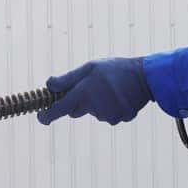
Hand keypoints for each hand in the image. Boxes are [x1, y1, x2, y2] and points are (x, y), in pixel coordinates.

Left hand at [37, 57, 151, 124]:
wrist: (146, 77)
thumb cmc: (115, 70)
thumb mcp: (89, 68)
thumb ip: (68, 79)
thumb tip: (49, 85)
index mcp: (83, 94)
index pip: (59, 109)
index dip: (47, 115)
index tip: (41, 117)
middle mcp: (93, 108)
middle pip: (76, 110)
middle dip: (79, 102)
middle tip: (92, 86)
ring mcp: (107, 116)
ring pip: (94, 112)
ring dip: (97, 103)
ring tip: (110, 89)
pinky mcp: (120, 119)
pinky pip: (109, 115)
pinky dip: (112, 107)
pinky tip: (120, 96)